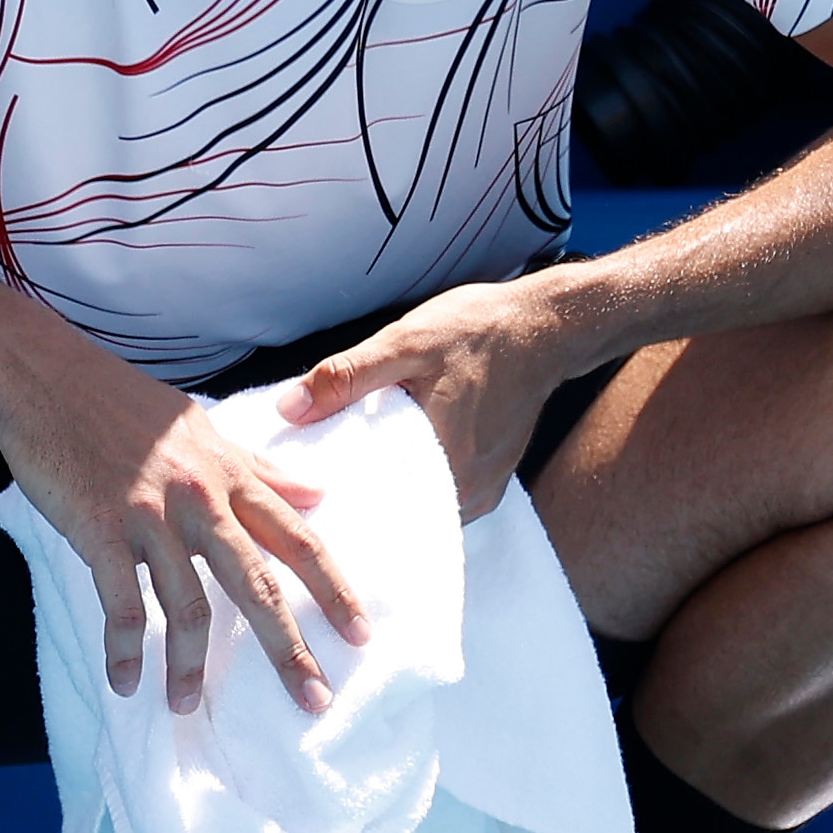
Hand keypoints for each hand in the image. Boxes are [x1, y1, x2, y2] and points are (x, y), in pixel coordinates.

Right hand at [0, 325, 366, 716]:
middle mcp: (200, 499)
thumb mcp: (199, 426)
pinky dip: (124, 649)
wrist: (39, 372)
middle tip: (313, 701)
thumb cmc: (115, 398)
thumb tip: (318, 493)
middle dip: (289, 648)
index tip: (361, 636)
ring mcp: (149, 516)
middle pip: (257, 584)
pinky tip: (124, 681)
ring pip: (187, 605)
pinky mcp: (99, 529)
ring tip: (187, 706)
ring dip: (189, 666)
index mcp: (228, 474)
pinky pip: (119, 604)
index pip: (297, 538)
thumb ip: (259, 466)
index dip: (334, 590)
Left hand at [278, 276, 587, 518]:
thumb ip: (346, 378)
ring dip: (381, 482)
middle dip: (352, 492)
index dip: (333, 501)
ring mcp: (483, 488)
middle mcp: (470, 492)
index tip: (296, 491)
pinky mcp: (488, 477)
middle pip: (394, 506)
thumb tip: (289, 410)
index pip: (375, 506)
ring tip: (336, 461)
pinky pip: (437, 487)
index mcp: (447, 466)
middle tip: (304, 474)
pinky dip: (409, 472)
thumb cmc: (479, 331)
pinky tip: (381, 451)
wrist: (544, 326)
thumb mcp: (403, 343)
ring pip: (415, 498)